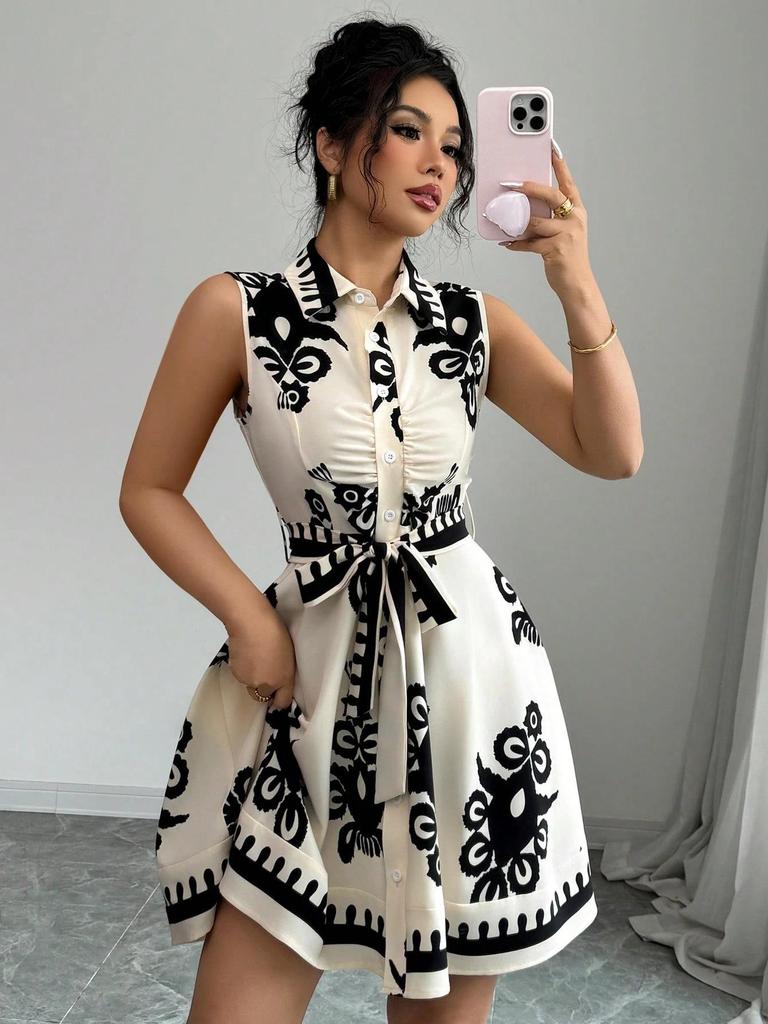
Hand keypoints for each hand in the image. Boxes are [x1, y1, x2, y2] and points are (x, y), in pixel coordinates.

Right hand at [227, 609, 295, 710]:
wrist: (251, 623)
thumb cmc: (274, 631)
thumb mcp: (289, 654)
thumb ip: (284, 673)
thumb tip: (278, 680)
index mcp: (284, 679)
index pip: (282, 702)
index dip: (280, 697)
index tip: (279, 692)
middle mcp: (266, 685)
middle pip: (263, 696)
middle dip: (265, 688)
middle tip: (267, 669)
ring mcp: (249, 680)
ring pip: (251, 685)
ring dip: (254, 677)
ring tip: (256, 657)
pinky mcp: (236, 674)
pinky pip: (242, 676)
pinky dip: (244, 669)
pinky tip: (247, 654)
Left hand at [497, 142, 593, 298]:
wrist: (578, 284)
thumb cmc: (568, 257)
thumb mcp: (565, 232)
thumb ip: (551, 218)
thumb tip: (526, 207)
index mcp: (577, 211)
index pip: (567, 183)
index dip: (559, 165)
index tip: (551, 147)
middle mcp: (574, 218)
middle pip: (551, 195)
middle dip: (530, 188)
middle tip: (513, 184)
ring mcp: (566, 233)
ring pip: (535, 221)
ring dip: (516, 222)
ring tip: (502, 221)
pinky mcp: (555, 249)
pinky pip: (529, 243)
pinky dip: (516, 243)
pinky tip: (506, 242)